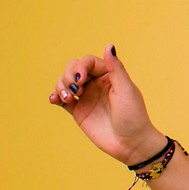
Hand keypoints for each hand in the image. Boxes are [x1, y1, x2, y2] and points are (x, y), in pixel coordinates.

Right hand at [47, 44, 163, 165]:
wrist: (131, 144)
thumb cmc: (134, 116)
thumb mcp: (126, 91)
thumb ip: (116, 69)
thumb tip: (109, 45)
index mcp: (109, 75)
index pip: (88, 61)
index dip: (80, 66)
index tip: (80, 78)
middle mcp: (96, 84)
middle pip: (73, 69)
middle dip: (68, 75)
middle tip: (75, 90)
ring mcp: (86, 97)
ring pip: (65, 82)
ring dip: (60, 86)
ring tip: (66, 98)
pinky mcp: (78, 111)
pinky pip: (61, 100)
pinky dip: (54, 97)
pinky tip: (54, 100)